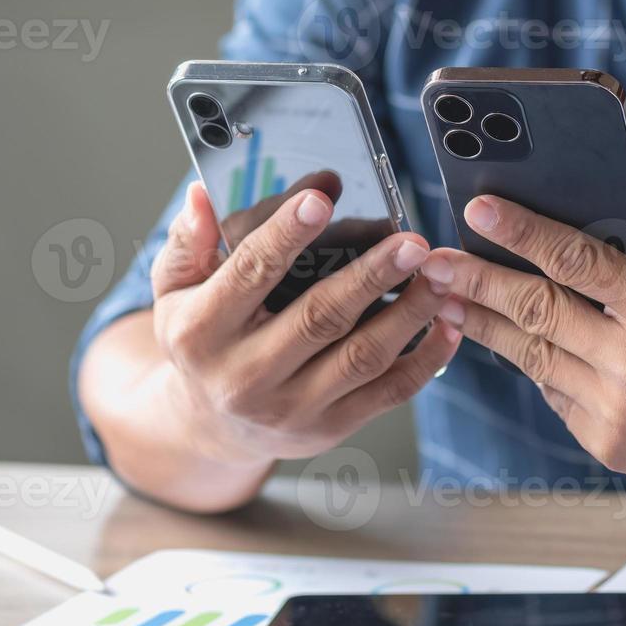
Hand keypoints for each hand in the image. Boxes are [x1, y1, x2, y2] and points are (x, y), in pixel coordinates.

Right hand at [150, 180, 460, 465]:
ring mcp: (291, 408)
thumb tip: (200, 198)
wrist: (209, 425)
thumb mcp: (175, 291)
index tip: (322, 198)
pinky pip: (389, 392)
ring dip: (411, 312)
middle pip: (319, 318)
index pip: (249, 274)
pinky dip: (428, 357)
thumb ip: (189, 242)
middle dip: (372, 276)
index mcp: (201, 332)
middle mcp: (244, 377)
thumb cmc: (200, 343)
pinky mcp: (330, 428)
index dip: (287, 235)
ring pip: (363, 356)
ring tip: (440, 273)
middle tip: (412, 242)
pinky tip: (449, 322)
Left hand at [420, 173, 625, 493]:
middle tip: (429, 259)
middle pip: (534, 310)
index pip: (576, 261)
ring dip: (485, 324)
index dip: (522, 232)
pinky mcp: (607, 443)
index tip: (477, 209)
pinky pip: (552, 392)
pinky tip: (504, 337)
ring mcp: (615, 410)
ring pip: (531, 356)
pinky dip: (529, 361)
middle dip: (475, 280)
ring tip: (447, 298)